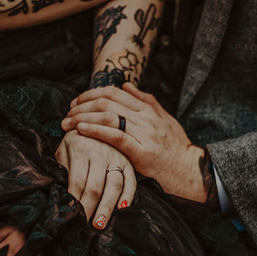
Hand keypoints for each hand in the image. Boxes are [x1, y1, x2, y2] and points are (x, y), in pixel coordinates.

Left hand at [55, 130, 135, 229]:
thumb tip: (60, 194)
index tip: (70, 216)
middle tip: (83, 226)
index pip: (77, 182)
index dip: (74, 201)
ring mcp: (117, 157)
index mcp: (81, 149)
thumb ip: (62, 168)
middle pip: (95, 187)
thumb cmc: (74, 141)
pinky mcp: (128, 161)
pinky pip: (131, 181)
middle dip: (88, 209)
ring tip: (99, 224)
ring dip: (107, 207)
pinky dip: (128, 195)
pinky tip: (122, 209)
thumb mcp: (63, 150)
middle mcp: (100, 153)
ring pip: (113, 186)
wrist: (94, 121)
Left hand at [61, 83, 206, 201]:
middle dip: (81, 106)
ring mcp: (144, 134)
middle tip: (67, 113)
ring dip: (83, 118)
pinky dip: (95, 131)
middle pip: (106, 102)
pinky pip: (115, 137)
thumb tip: (126, 86)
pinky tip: (81, 130)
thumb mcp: (163, 118)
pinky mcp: (142, 152)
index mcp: (147, 108)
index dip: (90, 94)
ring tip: (67, 123)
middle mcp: (145, 117)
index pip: (112, 92)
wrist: (189, 170)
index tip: (75, 102)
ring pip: (108, 117)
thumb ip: (145, 101)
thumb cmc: (174, 146)